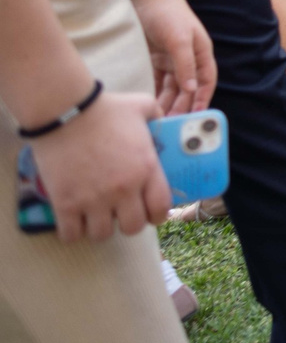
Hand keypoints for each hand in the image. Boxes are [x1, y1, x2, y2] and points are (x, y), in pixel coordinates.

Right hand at [25, 91, 169, 241]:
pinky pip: (71, 235)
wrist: (65, 111)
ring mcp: (93, 199)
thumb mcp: (143, 107)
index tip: (150, 211)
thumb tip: (164, 122)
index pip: (161, 209)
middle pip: (133, 228)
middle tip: (120, 211)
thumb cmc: (106, 108)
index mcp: (146, 168)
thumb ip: (158, 117)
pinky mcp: (65, 204)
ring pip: (102, 235)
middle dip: (128, 222)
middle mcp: (123, 189)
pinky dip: (72, 231)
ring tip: (96, 214)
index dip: (157, 214)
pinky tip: (73, 218)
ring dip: (100, 227)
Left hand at [129, 0, 214, 114]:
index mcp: (201, 53)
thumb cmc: (169, 13)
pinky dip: (155, 94)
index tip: (196, 117)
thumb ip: (185, 64)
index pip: (206, 81)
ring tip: (158, 120)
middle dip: (181, 106)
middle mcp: (188, 59)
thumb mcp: (179, 38)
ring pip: (172, 88)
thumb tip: (191, 89)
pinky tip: (149, 106)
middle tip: (171, 124)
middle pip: (188, 88)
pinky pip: (158, 83)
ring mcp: (172, 60)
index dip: (203, 99)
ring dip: (167, 103)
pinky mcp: (156, 60)